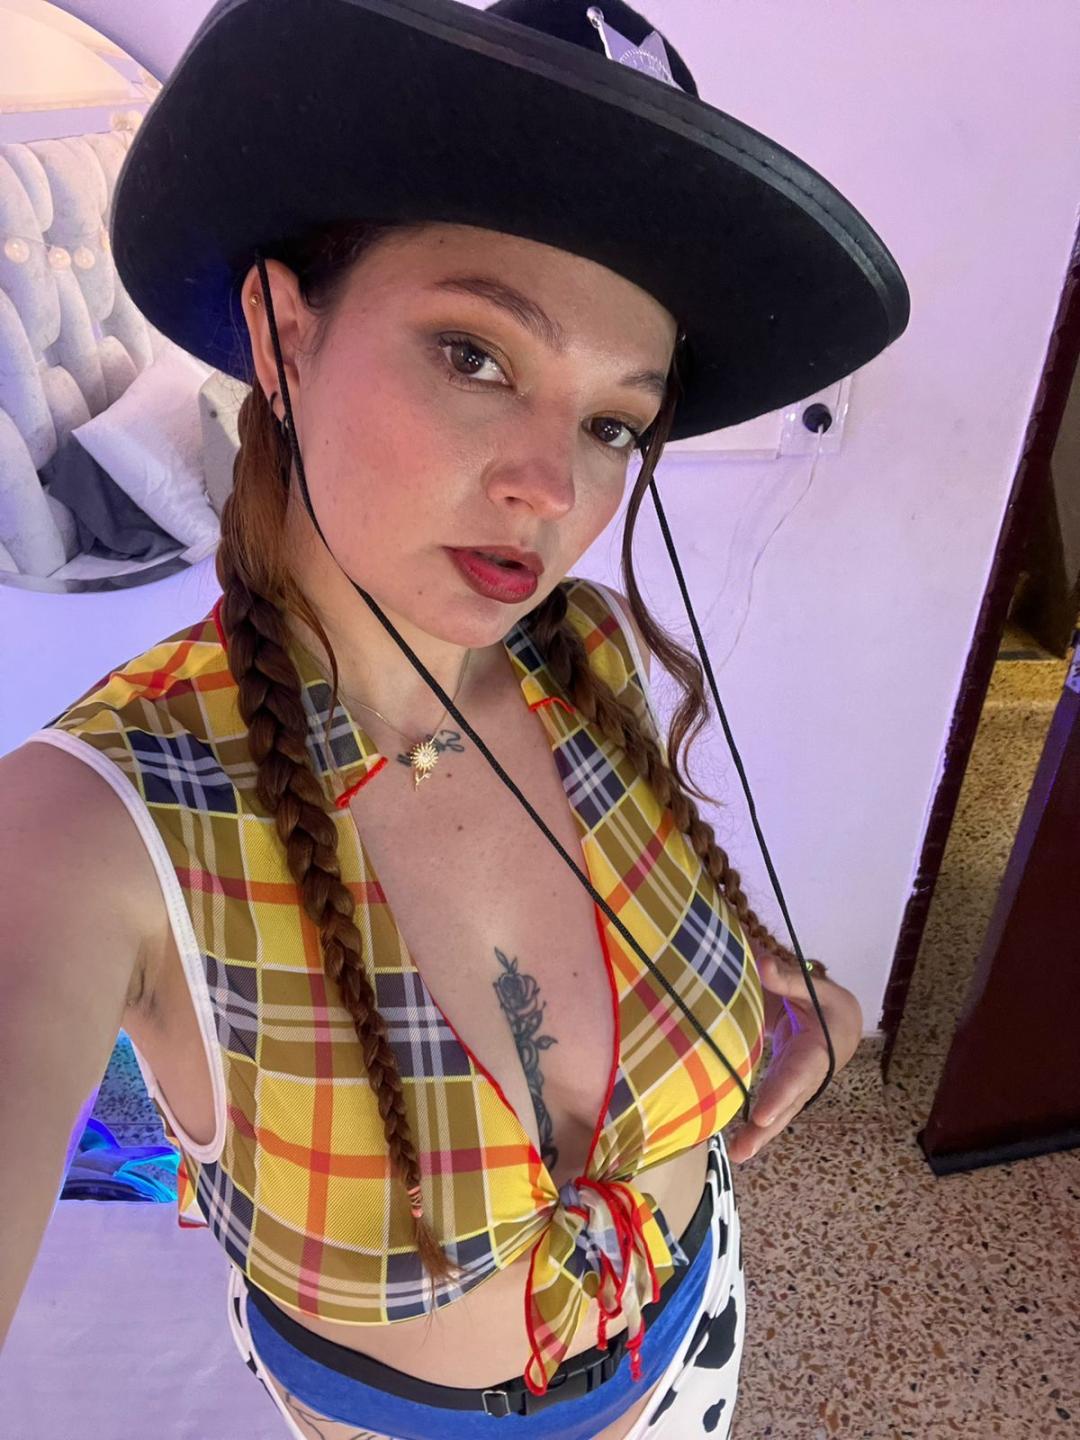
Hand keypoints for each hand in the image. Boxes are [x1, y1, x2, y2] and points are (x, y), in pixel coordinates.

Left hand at [726, 952, 862, 1164]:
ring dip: (759, 1136)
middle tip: (743, 1152)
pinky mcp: (784, 1085)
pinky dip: (757, 1127)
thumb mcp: (814, 987)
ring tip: (738, 1155)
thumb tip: (762, 965)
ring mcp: (795, 1084)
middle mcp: (807, 1075)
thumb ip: (788, 979)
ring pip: (779, 1113)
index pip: (798, 1074)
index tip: (762, 1116)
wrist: (844, 1024)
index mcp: (818, 1050)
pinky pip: (771, 1108)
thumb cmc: (827, 1003)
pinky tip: (738, 1144)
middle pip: (787, 1105)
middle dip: (766, 1129)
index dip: (781, 1095)